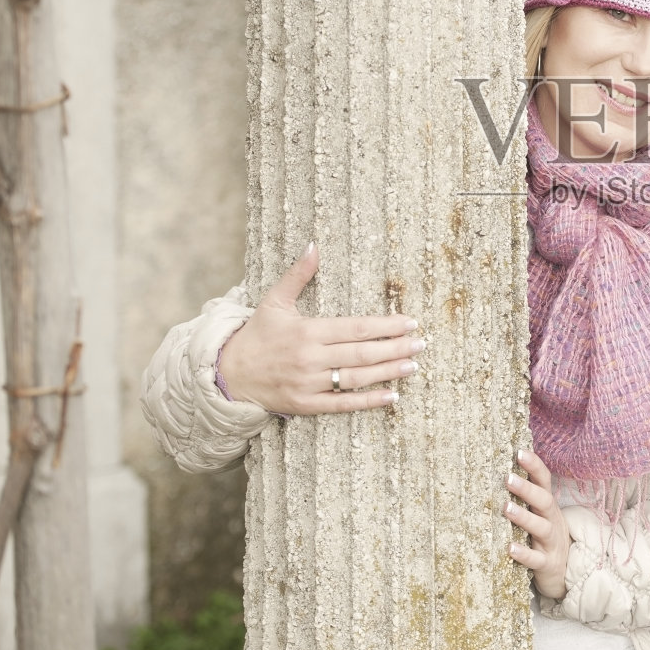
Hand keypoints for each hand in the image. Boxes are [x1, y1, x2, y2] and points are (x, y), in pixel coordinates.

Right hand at [216, 243, 423, 414]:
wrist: (228, 374)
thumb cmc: (256, 335)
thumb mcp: (274, 301)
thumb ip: (298, 275)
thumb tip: (313, 245)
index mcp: (307, 331)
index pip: (356, 328)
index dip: (385, 325)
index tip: (409, 322)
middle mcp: (310, 358)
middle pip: (362, 353)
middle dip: (395, 347)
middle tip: (421, 343)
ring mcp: (308, 384)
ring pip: (356, 379)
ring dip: (388, 372)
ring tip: (414, 365)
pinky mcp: (305, 405)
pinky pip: (342, 405)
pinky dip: (368, 402)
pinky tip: (391, 396)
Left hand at [504, 449, 570, 599]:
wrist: (564, 572)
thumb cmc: (544, 536)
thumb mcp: (540, 514)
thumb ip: (526, 495)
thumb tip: (500, 468)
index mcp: (548, 506)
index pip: (544, 481)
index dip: (534, 466)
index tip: (519, 452)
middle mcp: (552, 520)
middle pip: (544, 501)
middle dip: (527, 489)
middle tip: (507, 478)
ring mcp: (551, 543)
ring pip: (541, 528)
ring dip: (524, 517)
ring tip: (506, 508)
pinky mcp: (547, 564)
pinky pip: (536, 559)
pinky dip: (524, 554)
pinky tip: (509, 548)